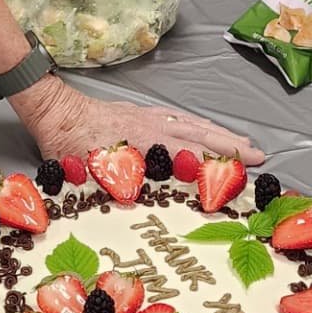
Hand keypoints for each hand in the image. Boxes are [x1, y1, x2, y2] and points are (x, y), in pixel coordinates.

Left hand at [12, 77, 264, 166]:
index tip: (243, 170)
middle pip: (197, 135)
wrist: (52, 110)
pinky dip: (197, 123)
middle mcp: (149, 126)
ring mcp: (145, 117)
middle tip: (260, 157)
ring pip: (190, 123)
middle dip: (230, 146)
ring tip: (245, 144)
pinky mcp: (139, 112)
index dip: (215, 163)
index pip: (186, 152)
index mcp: (140, 142)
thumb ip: (116, 184)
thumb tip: (140, 202)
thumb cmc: (64, 145)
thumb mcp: (86, 173)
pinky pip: (177, 116)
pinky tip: (206, 129)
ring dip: (219, 133)